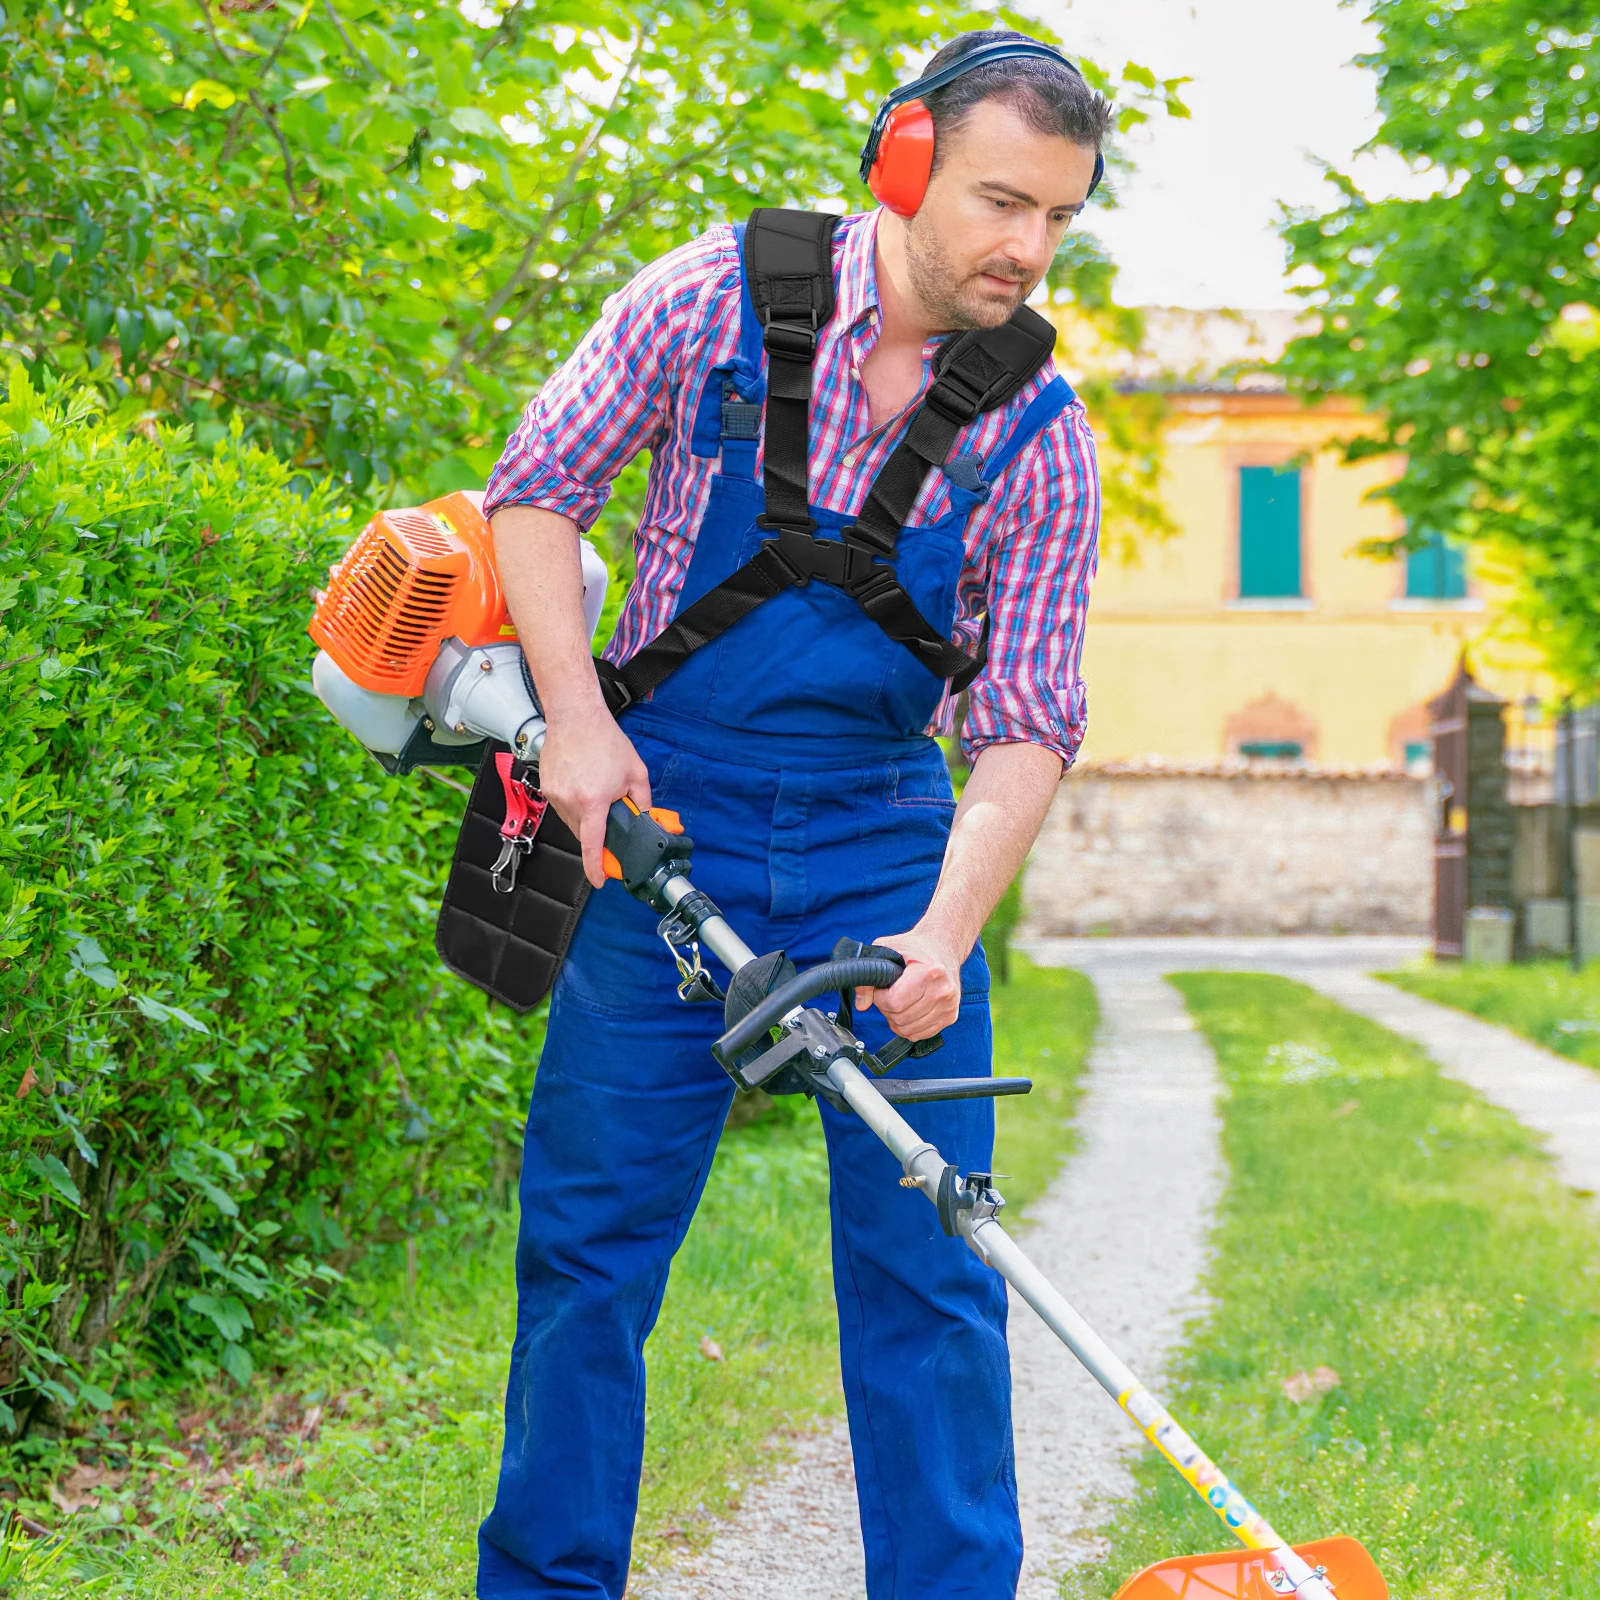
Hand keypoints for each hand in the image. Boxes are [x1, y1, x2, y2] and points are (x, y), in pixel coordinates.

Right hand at [538, 701, 650, 887]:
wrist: (575, 716)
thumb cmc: (605, 740)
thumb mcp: (635, 773)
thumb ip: (643, 802)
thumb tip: (647, 821)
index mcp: (593, 801)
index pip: (593, 845)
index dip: (596, 867)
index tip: (601, 880)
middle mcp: (570, 801)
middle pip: (584, 835)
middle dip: (598, 833)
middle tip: (610, 817)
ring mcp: (555, 795)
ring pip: (572, 822)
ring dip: (586, 817)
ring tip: (596, 790)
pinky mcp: (546, 788)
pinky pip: (562, 808)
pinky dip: (574, 804)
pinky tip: (583, 784)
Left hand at [855, 926, 963, 1040]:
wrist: (943, 948)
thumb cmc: (915, 948)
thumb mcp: (887, 949)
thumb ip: (869, 976)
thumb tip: (861, 1004)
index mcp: (930, 973)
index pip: (895, 1002)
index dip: (880, 998)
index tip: (882, 988)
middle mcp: (943, 991)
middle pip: (901, 1018)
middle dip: (887, 1008)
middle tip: (890, 993)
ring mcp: (948, 1006)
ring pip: (908, 1029)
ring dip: (897, 1019)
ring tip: (900, 1000)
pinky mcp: (950, 1017)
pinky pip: (919, 1034)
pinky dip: (908, 1026)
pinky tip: (908, 1010)